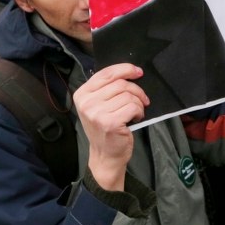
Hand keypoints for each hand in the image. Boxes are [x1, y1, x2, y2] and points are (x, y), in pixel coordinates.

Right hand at [73, 63, 148, 190]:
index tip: (138, 72)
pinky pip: (133, 107)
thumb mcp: (98, 105)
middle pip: (120, 83)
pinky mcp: (110, 123)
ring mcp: (97, 113)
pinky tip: (135, 118)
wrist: (105, 156)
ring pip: (128, 95)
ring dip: (138, 103)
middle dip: (136, 90)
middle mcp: (87, 103)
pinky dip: (139, 111)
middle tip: (142, 99)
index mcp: (82, 94)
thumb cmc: (104, 129)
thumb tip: (129, 72)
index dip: (125, 69)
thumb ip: (106, 88)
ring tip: (136, 112)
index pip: (106, 73)